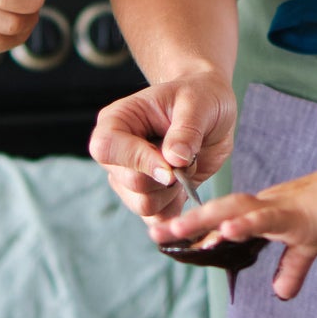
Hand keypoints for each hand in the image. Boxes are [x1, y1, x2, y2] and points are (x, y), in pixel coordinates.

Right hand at [89, 76, 235, 220]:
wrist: (210, 113)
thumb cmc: (199, 98)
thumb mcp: (198, 104)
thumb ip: (185, 130)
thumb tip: (174, 160)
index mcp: (116, 121)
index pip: (106, 148)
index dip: (138, 160)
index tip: (172, 166)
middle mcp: (117, 154)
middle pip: (131, 182)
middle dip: (167, 176)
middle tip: (188, 155)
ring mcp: (129, 179)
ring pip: (144, 204)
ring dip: (175, 191)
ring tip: (187, 165)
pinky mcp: (148, 197)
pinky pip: (157, 218)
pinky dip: (177, 206)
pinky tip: (187, 184)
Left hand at [151, 164, 316, 298]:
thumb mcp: (310, 247)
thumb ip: (292, 269)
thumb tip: (281, 293)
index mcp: (265, 214)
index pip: (224, 222)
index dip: (197, 231)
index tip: (168, 237)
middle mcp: (264, 206)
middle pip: (218, 212)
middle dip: (187, 223)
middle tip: (155, 232)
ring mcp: (278, 209)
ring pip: (234, 209)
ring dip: (204, 220)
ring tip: (176, 229)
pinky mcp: (295, 215)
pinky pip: (266, 219)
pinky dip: (246, 225)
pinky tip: (226, 231)